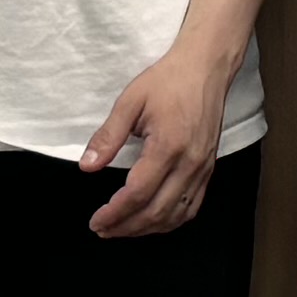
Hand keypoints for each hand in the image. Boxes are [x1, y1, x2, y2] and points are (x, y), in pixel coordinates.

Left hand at [79, 49, 233, 239]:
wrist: (206, 67)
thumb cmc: (168, 80)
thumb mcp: (130, 101)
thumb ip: (108, 136)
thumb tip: (88, 166)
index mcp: (168, 146)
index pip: (138, 193)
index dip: (114, 213)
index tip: (95, 220)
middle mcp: (189, 163)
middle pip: (156, 211)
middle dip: (126, 227)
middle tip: (103, 229)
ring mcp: (202, 168)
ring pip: (175, 215)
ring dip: (147, 229)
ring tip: (123, 229)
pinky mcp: (209, 169)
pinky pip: (192, 207)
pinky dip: (170, 221)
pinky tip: (153, 221)